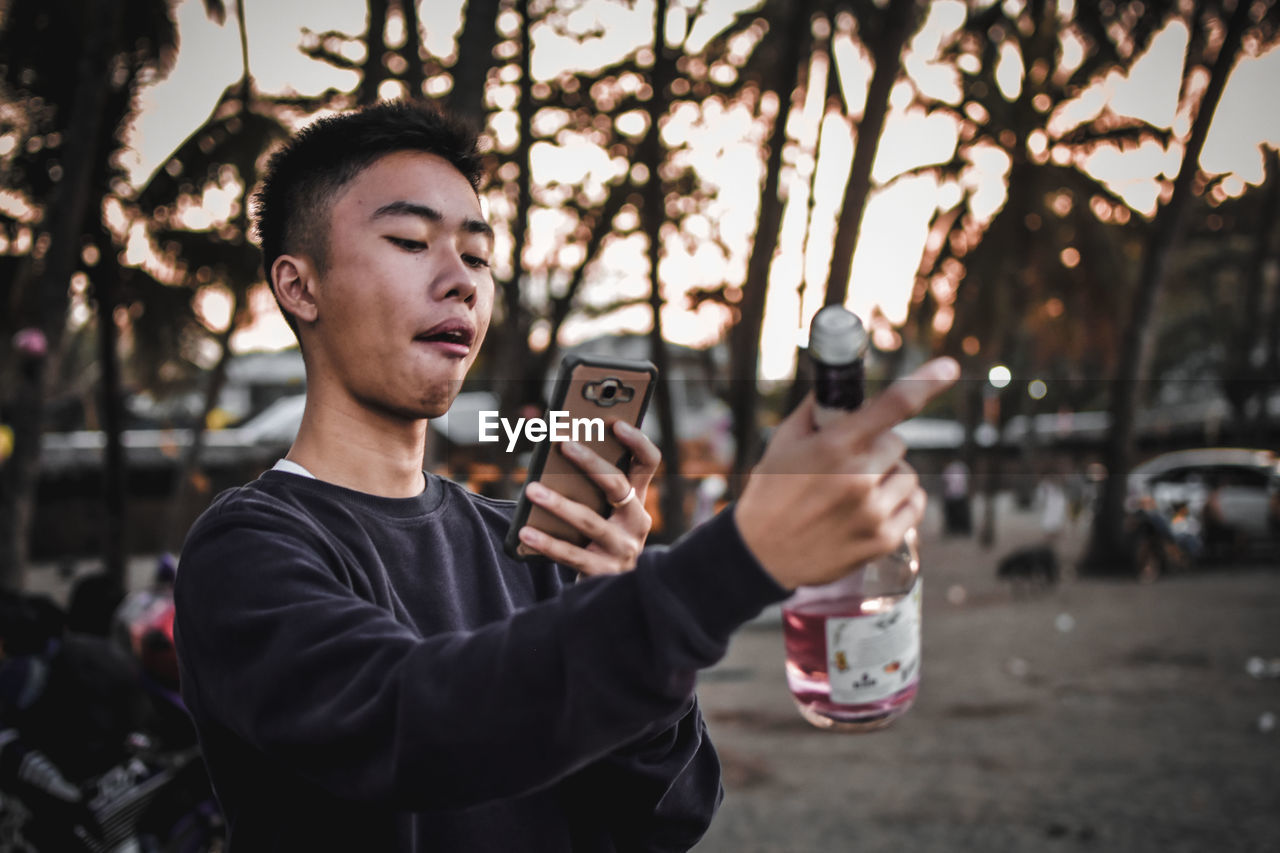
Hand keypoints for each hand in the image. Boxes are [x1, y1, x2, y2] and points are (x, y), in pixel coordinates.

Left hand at [517, 420, 659, 575]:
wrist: (611, 593)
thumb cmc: (598, 541)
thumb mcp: (604, 513)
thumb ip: (591, 487)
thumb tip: (556, 452)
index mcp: (637, 501)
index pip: (649, 463)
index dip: (637, 441)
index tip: (616, 423)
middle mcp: (636, 522)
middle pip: (618, 486)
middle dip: (591, 463)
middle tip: (564, 445)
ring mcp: (623, 549)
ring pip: (590, 521)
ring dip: (559, 503)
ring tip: (532, 489)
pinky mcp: (604, 573)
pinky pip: (572, 555)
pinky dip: (547, 543)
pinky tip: (525, 532)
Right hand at [735, 357, 959, 589]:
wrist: (761, 554)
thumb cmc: (771, 491)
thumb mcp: (784, 441)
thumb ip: (817, 410)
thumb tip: (844, 386)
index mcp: (834, 446)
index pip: (891, 406)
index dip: (925, 383)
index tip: (949, 367)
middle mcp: (858, 477)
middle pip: (897, 443)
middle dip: (877, 447)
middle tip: (849, 461)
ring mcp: (874, 511)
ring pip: (908, 475)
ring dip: (889, 475)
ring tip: (857, 490)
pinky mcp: (884, 539)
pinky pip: (915, 504)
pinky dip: (900, 501)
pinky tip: (872, 507)